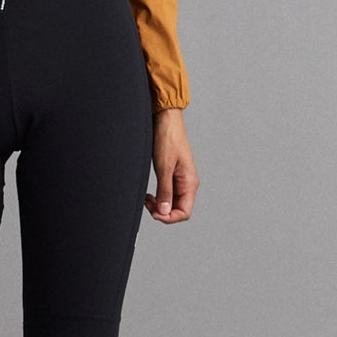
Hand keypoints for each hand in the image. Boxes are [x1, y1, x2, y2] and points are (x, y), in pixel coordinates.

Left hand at [144, 108, 198, 223]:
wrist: (166, 119)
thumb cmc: (168, 138)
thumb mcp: (164, 167)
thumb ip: (165, 191)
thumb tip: (164, 212)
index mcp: (190, 183)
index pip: (184, 212)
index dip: (169, 217)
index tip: (154, 213)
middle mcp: (188, 183)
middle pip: (178, 209)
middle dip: (162, 211)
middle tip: (147, 203)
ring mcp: (181, 178)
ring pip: (172, 201)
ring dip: (160, 204)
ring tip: (147, 199)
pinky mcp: (174, 173)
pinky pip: (169, 192)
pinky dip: (159, 196)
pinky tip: (150, 193)